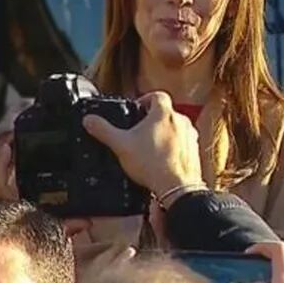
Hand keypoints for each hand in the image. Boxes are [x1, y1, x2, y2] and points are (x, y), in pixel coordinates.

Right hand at [82, 92, 202, 199]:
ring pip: (175, 127)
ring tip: (148, 146)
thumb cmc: (153, 165)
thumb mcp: (121, 145)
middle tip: (138, 131)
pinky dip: (172, 146)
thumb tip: (89, 120)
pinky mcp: (194, 150)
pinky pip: (182, 142)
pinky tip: (160, 158)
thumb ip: (103, 130)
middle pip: (165, 112)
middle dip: (151, 119)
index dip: (144, 99)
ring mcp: (190, 136)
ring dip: (163, 133)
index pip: (157, 95)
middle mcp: (181, 121)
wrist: (177, 187)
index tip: (136, 109)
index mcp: (164, 113)